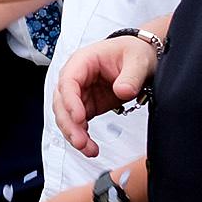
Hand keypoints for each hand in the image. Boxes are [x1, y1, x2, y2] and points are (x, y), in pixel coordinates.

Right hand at [53, 32, 159, 156]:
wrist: (139, 57)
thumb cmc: (133, 52)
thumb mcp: (138, 61)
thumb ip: (131, 76)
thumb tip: (122, 91)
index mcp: (82, 62)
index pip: (68, 82)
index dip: (70, 101)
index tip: (80, 118)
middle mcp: (75, 78)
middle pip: (61, 103)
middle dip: (69, 124)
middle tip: (81, 141)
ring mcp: (79, 93)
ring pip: (66, 116)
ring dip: (74, 134)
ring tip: (89, 150)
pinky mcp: (86, 105)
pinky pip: (78, 123)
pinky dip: (82, 136)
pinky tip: (90, 147)